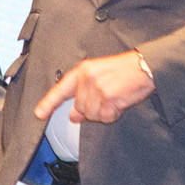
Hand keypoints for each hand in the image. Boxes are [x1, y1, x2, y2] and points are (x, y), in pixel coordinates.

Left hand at [34, 51, 155, 126]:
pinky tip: (120, 103)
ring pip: (92, 115)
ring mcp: (97, 89)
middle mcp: (87, 79)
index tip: (39, 114)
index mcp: (83, 70)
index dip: (49, 103)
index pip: (61, 89)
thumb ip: (84, 94)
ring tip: (115, 99)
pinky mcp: (108, 98)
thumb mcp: (100, 75)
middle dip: (92, 110)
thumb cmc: (125, 70)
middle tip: (107, 99)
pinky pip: (105, 117)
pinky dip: (113, 115)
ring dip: (104, 113)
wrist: (145, 67)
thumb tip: (75, 116)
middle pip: (79, 108)